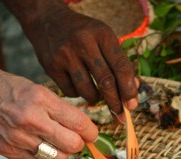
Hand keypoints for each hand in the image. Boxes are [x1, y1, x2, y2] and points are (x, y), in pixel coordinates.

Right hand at [0, 38, 97, 158]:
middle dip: (79, 144)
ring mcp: (18, 138)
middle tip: (75, 139)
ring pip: (58, 158)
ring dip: (63, 154)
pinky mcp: (6, 151)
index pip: (79, 122)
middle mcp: (32, 119)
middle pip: (73, 145)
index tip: (91, 134)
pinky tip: (42, 150)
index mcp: (40, 98)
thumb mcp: (31, 87)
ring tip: (57, 145)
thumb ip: (55, 107)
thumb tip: (78, 124)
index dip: (90, 132)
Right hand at [16, 1, 138, 121]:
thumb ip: (119, 63)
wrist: (48, 22)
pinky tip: (80, 87)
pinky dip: (79, 94)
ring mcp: (66, 55)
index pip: (121, 67)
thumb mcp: (104, 38)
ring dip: (96, 99)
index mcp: (102, 34)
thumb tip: (132, 92)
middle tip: (120, 115)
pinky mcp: (51, 66)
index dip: (129, 89)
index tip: (132, 105)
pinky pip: (71, 92)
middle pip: (106, 82)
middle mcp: (84, 43)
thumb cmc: (85, 35)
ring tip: (98, 97)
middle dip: (115, 102)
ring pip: (87, 91)